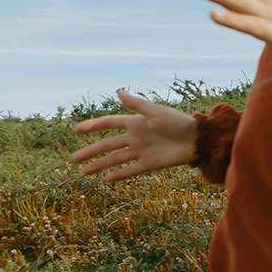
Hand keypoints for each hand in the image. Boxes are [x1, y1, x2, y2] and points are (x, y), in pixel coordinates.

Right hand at [70, 90, 198, 181]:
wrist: (198, 140)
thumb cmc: (178, 122)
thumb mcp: (156, 112)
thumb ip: (136, 104)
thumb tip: (118, 91)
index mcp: (135, 123)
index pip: (109, 124)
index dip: (93, 126)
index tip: (76, 130)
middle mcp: (136, 137)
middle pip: (107, 145)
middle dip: (90, 151)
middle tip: (72, 159)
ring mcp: (142, 151)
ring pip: (115, 159)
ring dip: (99, 165)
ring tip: (83, 172)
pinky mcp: (150, 164)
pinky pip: (131, 170)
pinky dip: (118, 175)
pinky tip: (105, 180)